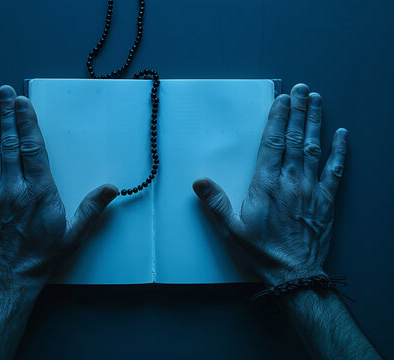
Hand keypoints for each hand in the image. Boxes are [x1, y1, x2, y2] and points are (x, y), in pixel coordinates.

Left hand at [0, 85, 117, 289]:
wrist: (10, 279)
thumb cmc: (43, 257)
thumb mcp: (75, 235)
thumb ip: (92, 209)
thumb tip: (111, 188)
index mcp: (39, 192)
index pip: (32, 148)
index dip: (27, 122)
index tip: (23, 102)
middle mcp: (14, 188)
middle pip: (10, 143)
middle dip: (8, 115)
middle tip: (4, 92)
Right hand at [193, 83, 347, 285]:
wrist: (294, 275)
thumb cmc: (261, 253)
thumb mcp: (231, 231)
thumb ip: (216, 204)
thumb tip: (199, 182)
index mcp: (267, 186)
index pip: (273, 143)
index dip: (278, 119)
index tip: (281, 100)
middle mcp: (291, 182)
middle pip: (296, 139)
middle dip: (298, 112)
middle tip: (300, 90)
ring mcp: (312, 190)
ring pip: (315, 148)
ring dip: (316, 122)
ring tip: (316, 100)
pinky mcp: (327, 201)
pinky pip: (336, 170)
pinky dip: (340, 151)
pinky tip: (342, 135)